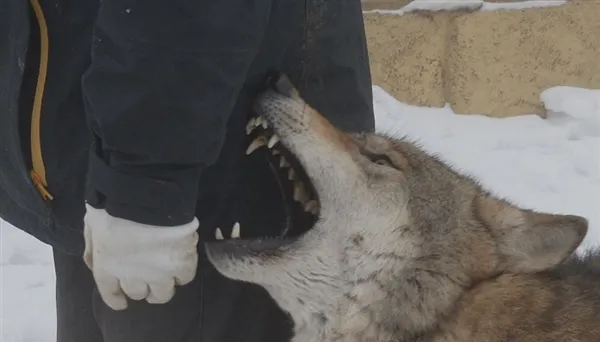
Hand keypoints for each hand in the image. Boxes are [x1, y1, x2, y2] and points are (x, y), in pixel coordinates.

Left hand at [83, 204, 198, 309]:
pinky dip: (182, 275)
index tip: (122, 302)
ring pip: (163, 294)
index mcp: (107, 267)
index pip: (111, 294)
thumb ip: (91, 248)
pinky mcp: (181, 264)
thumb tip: (93, 265)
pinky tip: (181, 267)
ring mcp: (159, 273)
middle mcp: (132, 276)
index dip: (117, 300)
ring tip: (166, 280)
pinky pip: (185, 278)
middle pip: (138, 293)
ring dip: (161, 289)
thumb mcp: (92, 225)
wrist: (144, 195)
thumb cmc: (112, 206)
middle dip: (140, 288)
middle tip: (145, 279)